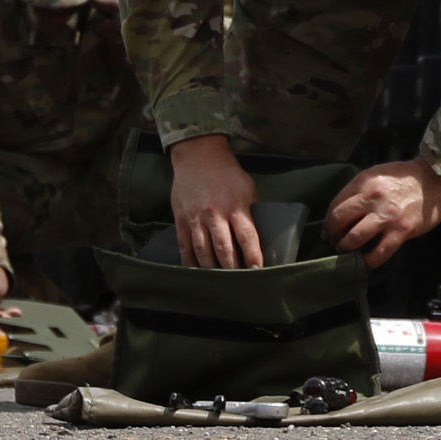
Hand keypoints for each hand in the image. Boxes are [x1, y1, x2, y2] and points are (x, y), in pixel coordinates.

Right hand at [170, 135, 263, 268]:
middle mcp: (216, 214)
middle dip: (232, 269)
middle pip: (224, 249)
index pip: (247, 237)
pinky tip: (197, 273)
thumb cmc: (227, 174)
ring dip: (212, 269)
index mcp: (236, 206)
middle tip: (238, 282)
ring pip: (203, 252)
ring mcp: (196, 218)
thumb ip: (251, 212)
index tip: (257, 272)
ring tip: (220, 281)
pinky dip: (190, 263)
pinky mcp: (182, 220)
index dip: (253, 257)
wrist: (199, 157)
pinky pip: (185, 247)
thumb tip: (258, 236)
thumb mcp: (247, 188)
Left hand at [323, 155, 440, 268]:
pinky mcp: (401, 230)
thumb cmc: (405, 177)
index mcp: (364, 183)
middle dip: (333, 236)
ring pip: (354, 238)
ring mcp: (387, 215)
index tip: (328, 231)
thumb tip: (342, 213)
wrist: (435, 180)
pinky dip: (369, 260)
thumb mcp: (377, 175)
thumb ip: (359, 191)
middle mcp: (372, 198)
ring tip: (347, 251)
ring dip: (346, 248)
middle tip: (334, 242)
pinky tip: (366, 261)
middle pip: (339, 222)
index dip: (328, 222)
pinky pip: (379, 252)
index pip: (335, 206)